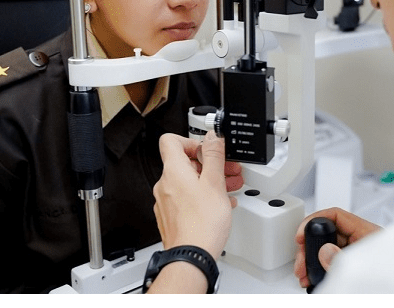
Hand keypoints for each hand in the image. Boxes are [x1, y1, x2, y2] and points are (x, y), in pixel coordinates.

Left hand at [153, 131, 233, 258]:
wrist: (191, 256)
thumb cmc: (201, 224)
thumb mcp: (215, 183)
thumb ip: (213, 155)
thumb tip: (212, 137)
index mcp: (173, 172)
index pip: (170, 141)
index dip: (190, 140)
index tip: (206, 149)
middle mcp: (165, 185)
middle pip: (183, 163)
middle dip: (208, 164)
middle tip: (226, 169)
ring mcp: (166, 202)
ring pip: (187, 182)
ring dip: (208, 180)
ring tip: (228, 187)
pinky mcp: (170, 217)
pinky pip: (185, 199)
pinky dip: (202, 196)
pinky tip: (219, 204)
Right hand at [294, 207, 381, 288]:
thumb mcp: (365, 267)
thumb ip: (342, 259)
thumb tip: (325, 251)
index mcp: (368, 233)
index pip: (337, 215)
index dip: (316, 220)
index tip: (302, 234)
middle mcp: (362, 242)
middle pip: (328, 232)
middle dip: (309, 246)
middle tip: (301, 262)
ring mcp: (359, 255)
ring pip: (326, 248)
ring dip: (311, 259)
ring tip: (304, 274)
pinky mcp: (356, 268)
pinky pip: (331, 262)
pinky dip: (319, 269)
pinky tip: (313, 277)